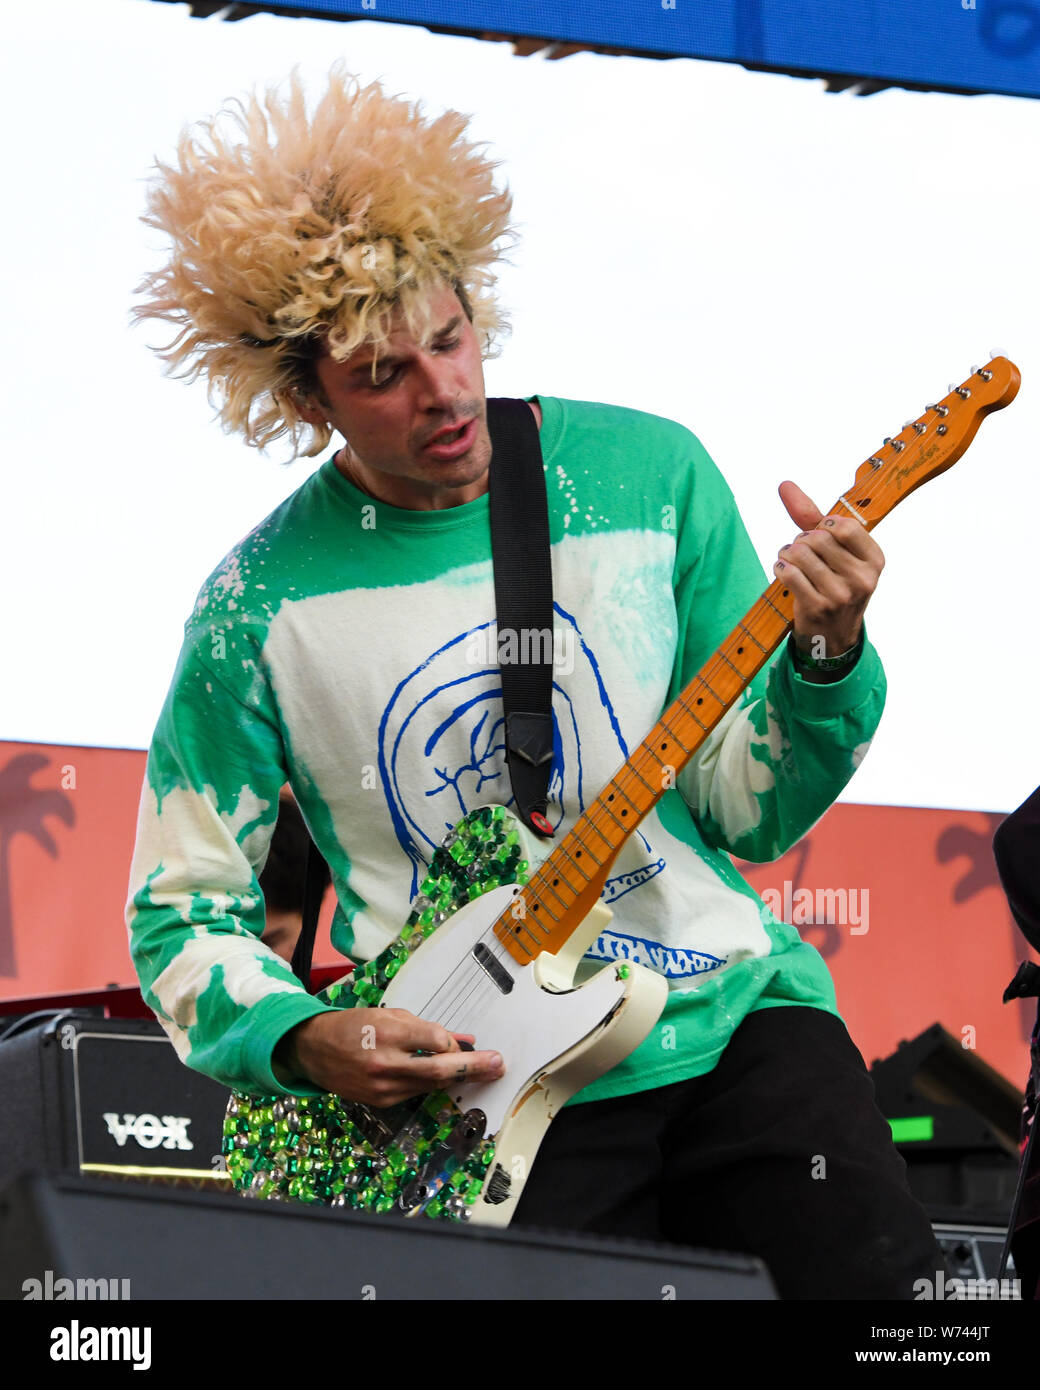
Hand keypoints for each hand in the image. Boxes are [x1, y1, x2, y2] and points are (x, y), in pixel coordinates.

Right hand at [277, 1008, 504, 1107]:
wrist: (315, 1050)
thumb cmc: (353, 1026)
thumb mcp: (389, 1016)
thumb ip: (427, 1028)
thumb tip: (462, 1039)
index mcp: (388, 1033)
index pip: (435, 1040)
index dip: (453, 1043)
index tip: (465, 1044)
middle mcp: (386, 1062)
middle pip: (440, 1069)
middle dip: (474, 1067)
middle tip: (497, 1064)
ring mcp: (383, 1086)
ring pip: (432, 1084)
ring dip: (458, 1078)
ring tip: (482, 1071)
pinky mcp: (382, 1101)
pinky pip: (417, 1092)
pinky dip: (433, 1084)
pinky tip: (445, 1077)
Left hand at [774, 481, 884, 656]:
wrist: (832, 636)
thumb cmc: (834, 584)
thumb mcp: (836, 552)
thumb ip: (813, 517)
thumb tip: (784, 485)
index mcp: (874, 560)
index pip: (845, 526)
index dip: (823, 526)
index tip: (820, 535)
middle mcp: (863, 578)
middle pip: (817, 538)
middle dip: (801, 541)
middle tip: (801, 552)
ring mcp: (841, 595)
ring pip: (800, 554)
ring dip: (787, 554)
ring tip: (789, 560)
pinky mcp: (818, 607)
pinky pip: (789, 574)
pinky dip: (780, 568)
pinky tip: (783, 571)